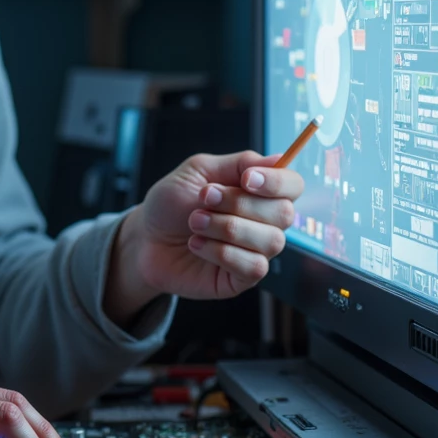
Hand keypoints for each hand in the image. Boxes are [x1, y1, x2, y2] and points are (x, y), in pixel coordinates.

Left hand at [103, 150, 304, 323]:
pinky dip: (222, 253)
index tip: (247, 180)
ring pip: (270, 241)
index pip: (293, 185)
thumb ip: (239, 163)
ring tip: (195, 222)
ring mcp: (256, 252)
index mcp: (259, 192)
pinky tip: (197, 245)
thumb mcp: (199, 171)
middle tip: (204, 199)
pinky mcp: (242, 279)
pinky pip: (254, 267)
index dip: (277, 182)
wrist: (144, 239)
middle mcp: (265, 222)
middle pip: (283, 213)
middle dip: (239, 204)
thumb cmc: (172, 204)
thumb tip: (279, 158)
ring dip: (227, 228)